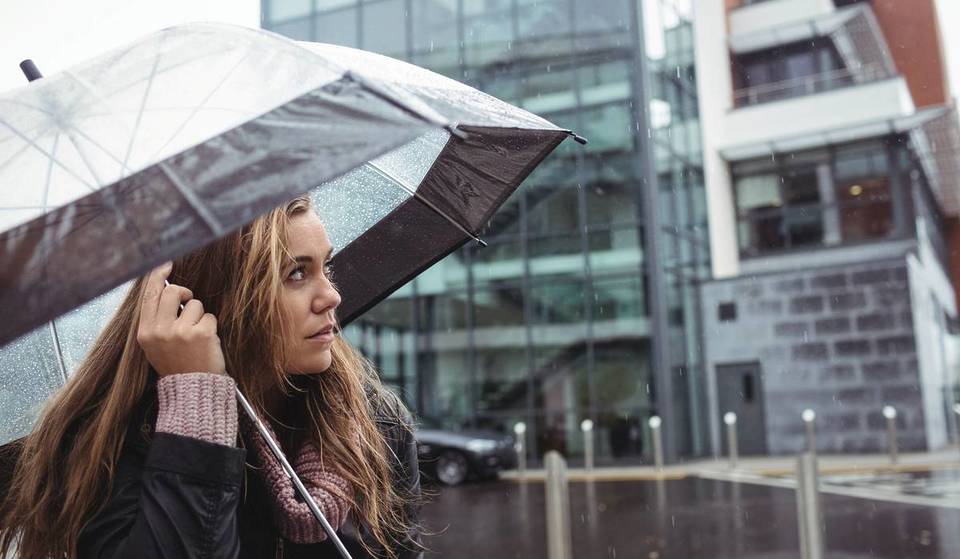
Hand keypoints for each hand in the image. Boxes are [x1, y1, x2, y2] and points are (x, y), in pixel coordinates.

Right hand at [136, 262, 226, 376]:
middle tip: (189, 303)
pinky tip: (206, 342)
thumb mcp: (155, 344)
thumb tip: (165, 289)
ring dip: (199, 316)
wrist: (192, 389)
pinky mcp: (202, 333)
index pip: (149, 296)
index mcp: (145, 332)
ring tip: (196, 336)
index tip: (165, 264)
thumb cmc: (176, 364)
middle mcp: (160, 331)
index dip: (157, 276)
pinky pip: (209, 316)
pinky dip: (211, 326)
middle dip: (185, 293)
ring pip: (195, 304)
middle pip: (173, 292)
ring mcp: (181, 332)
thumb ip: (156, 319)